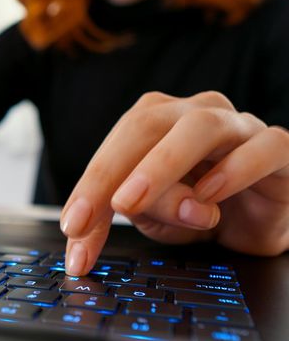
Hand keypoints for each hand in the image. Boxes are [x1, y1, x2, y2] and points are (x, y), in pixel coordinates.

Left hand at [60, 91, 288, 274]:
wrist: (258, 218)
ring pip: (200, 127)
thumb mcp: (155, 216)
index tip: (73, 226)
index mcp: (154, 123)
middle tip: (101, 210)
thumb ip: (137, 210)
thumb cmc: (199, 206)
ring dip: (163, 165)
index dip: (89, 186)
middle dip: (113, 170)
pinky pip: (261, 147)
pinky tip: (210, 195)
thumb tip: (117, 210)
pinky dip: (234, 169)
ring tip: (137, 202)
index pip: (114, 146)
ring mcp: (237, 126)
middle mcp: (191, 114)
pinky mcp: (278, 148)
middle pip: (145, 125)